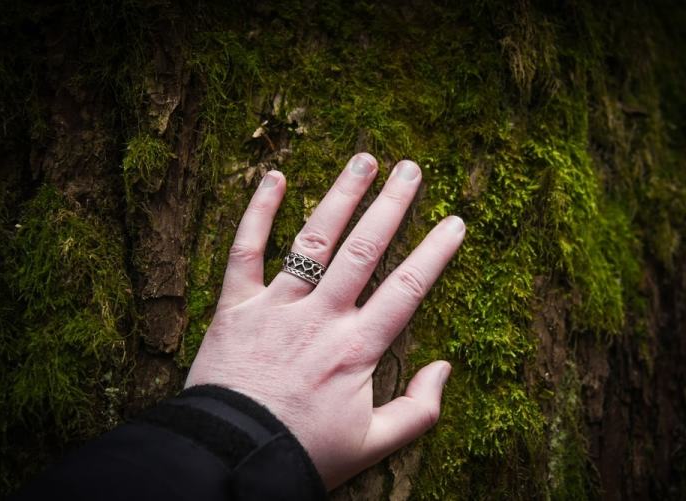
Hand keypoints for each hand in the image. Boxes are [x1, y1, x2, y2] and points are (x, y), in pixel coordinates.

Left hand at [185, 153, 464, 488]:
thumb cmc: (303, 453)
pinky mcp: (235, 307)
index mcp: (356, 350)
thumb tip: (444, 368)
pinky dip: (257, 212)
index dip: (435, 254)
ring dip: (340, 196)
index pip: (406, 290)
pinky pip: (244, 251)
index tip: (455, 223)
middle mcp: (320, 318)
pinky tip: (274, 177)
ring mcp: (276, 307)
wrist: (231, 461)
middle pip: (364, 251)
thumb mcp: (372, 445)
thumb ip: (419, 410)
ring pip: (314, 241)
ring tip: (363, 159)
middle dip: (392, 206)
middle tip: (412, 170)